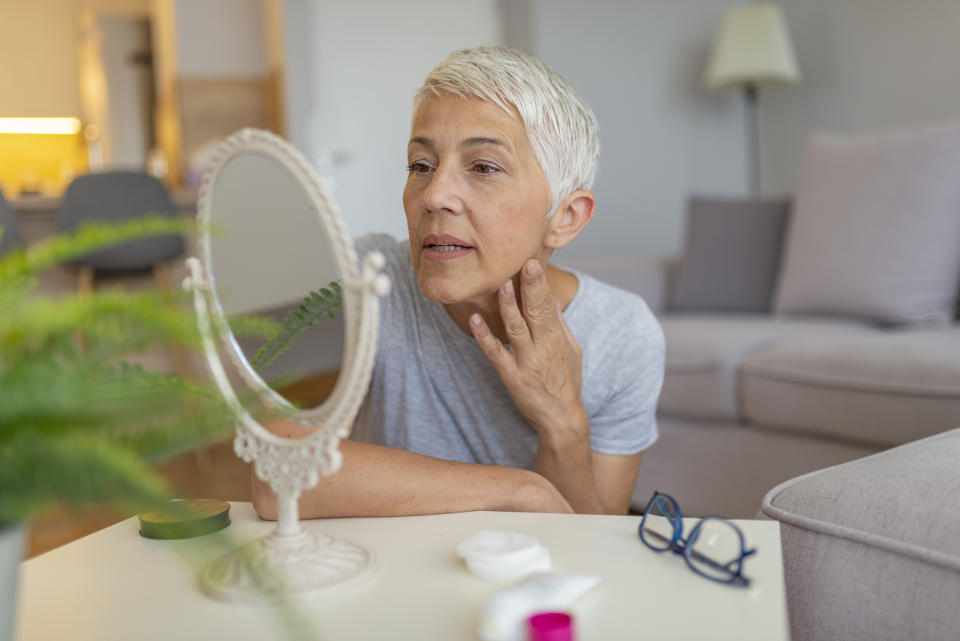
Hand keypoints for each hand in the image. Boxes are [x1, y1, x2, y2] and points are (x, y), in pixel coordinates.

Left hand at [469, 259, 588, 446]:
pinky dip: (485, 337)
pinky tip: (475, 320)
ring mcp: (527, 362)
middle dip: (530, 288)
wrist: (562, 419)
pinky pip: (496, 354)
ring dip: (507, 307)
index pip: (548, 306)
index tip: (534, 262)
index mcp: (557, 339)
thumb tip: (552, 300)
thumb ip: (561, 325)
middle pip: (536, 313)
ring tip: (500, 285)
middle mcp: (543, 348)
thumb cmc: (567, 382)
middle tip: (524, 263)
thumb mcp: (572, 351)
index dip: (540, 284)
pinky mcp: (512, 377)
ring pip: (515, 330)